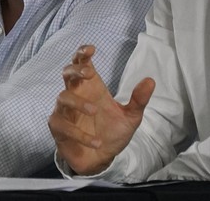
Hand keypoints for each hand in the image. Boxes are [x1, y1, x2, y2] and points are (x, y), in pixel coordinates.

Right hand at [48, 44, 154, 175]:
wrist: (101, 159)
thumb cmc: (111, 133)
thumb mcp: (130, 117)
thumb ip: (138, 100)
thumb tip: (150, 80)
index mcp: (91, 88)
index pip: (81, 64)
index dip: (82, 54)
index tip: (91, 49)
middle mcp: (76, 95)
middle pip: (67, 73)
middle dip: (75, 70)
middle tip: (90, 73)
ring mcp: (65, 111)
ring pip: (63, 97)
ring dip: (78, 102)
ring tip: (94, 111)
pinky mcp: (59, 128)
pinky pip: (63, 125)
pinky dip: (79, 134)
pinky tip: (96, 141)